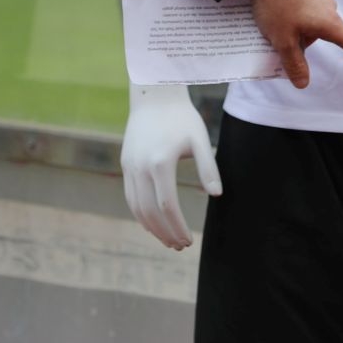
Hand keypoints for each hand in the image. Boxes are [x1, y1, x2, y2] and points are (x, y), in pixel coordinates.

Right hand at [121, 84, 217, 249]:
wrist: (153, 96)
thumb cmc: (181, 117)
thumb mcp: (199, 139)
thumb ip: (208, 167)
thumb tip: (216, 195)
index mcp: (161, 163)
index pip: (168, 206)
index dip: (178, 227)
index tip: (189, 240)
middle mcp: (141, 168)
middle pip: (150, 212)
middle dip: (166, 233)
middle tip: (181, 246)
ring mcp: (130, 167)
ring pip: (137, 207)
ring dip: (152, 228)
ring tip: (168, 240)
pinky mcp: (125, 164)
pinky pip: (130, 196)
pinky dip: (140, 214)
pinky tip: (153, 223)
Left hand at [244, 0, 342, 88]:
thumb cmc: (277, 2)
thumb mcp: (282, 40)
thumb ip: (294, 64)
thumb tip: (304, 84)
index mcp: (329, 23)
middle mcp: (328, 9)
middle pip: (320, 36)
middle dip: (301, 43)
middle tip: (277, 41)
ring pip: (308, 23)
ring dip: (292, 28)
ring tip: (270, 21)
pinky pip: (301, 9)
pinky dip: (288, 15)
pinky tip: (272, 9)